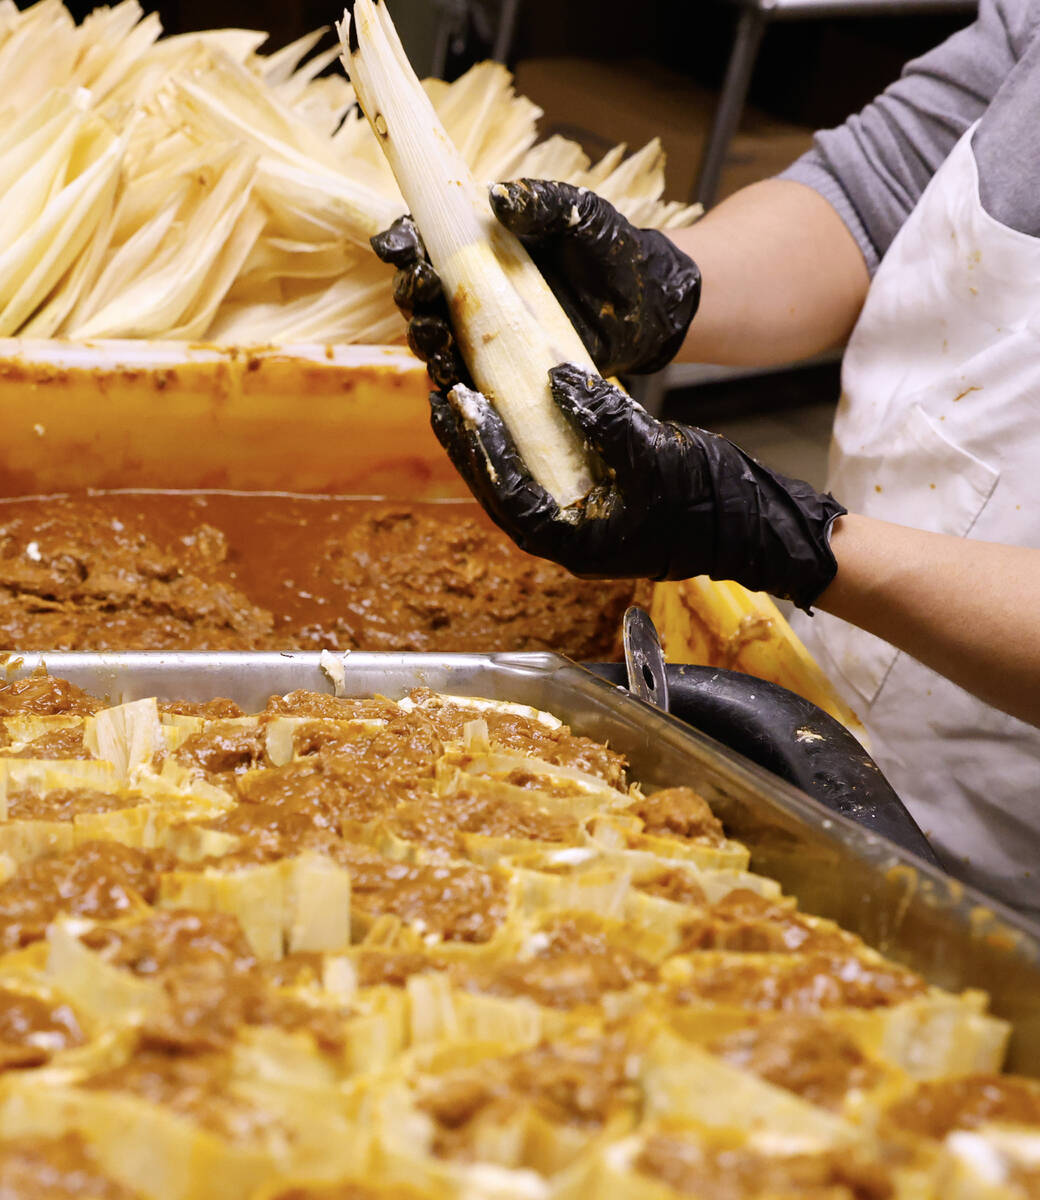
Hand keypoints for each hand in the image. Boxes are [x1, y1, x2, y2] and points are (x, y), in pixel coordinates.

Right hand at [371, 181, 700, 378]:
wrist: (648, 309)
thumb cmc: (609, 251)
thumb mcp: (580, 216)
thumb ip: (542, 202)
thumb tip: (498, 197)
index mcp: (478, 244)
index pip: (425, 239)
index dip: (403, 242)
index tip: (401, 245)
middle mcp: (472, 290)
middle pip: (418, 294)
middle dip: (410, 294)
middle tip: (422, 290)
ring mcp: (485, 334)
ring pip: (433, 340)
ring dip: (424, 339)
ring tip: (438, 336)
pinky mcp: (503, 372)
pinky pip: (465, 382)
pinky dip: (450, 384)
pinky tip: (451, 381)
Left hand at [431, 363, 845, 611]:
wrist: (754, 527)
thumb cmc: (710, 504)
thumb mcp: (655, 454)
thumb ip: (603, 419)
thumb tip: (553, 378)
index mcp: (575, 542)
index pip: (510, 495)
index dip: (481, 450)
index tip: (461, 403)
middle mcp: (567, 538)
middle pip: (499, 491)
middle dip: (469, 445)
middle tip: (443, 395)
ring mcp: (578, 522)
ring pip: (516, 482)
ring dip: (488, 443)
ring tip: (463, 397)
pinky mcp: (591, 503)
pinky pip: (542, 472)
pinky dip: (522, 441)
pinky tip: (511, 407)